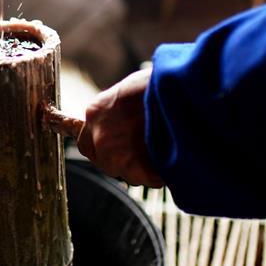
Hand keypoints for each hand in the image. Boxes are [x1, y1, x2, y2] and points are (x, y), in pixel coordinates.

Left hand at [76, 67, 163, 187]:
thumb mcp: (129, 89)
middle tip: (142, 150)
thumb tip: (119, 118)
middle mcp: (100, 137)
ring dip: (142, 166)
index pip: (85, 140)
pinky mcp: (138, 171)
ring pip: (127, 172)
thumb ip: (116, 109)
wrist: (179, 95)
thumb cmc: (158, 86)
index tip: (112, 147)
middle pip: (104, 161)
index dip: (100, 146)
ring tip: (162, 147)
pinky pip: (149, 179)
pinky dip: (160, 173)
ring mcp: (116, 156)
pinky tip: (171, 155)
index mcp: (95, 112)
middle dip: (121, 159)